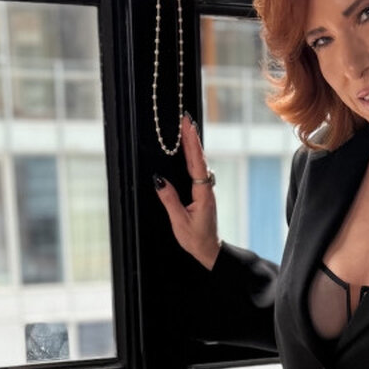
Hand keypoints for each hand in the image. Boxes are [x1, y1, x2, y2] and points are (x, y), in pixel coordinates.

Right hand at [152, 114, 220, 269]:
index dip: (192, 144)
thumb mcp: (179, 221)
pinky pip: (196, 170)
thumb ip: (170, 200)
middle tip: (185, 119)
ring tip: (186, 128)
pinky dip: (192, 156)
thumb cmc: (196, 239)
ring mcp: (205, 189)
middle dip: (191, 138)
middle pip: (198, 158)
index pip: (197, 164)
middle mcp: (206, 188)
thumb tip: (159, 180)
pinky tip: (187, 149)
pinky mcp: (202, 191)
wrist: (209, 249)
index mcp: (203, 194)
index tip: (188, 127)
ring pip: (198, 163)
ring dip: (192, 145)